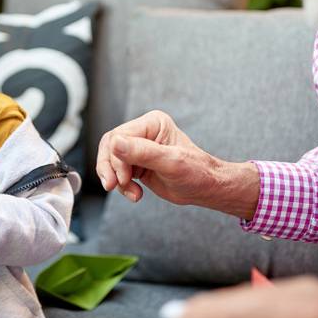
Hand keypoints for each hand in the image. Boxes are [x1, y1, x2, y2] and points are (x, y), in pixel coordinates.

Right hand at [96, 110, 258, 216]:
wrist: (207, 189)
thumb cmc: (197, 172)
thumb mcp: (170, 162)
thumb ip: (142, 152)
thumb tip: (115, 143)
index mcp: (152, 123)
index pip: (119, 136)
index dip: (116, 159)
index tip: (123, 178)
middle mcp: (144, 132)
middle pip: (110, 147)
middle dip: (110, 169)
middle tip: (114, 186)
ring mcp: (139, 149)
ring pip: (111, 161)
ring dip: (118, 181)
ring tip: (133, 194)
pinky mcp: (137, 164)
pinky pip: (118, 173)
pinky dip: (123, 186)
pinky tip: (136, 195)